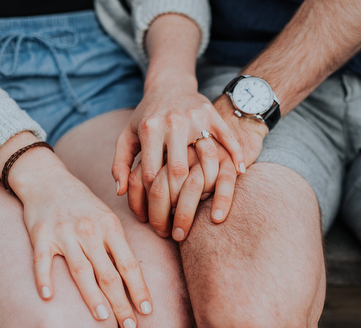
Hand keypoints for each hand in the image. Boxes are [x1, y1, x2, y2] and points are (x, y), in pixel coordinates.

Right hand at [5, 146, 151, 327]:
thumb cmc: (82, 204)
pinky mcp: (40, 235)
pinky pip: (42, 260)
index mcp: (110, 227)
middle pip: (108, 273)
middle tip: (131, 326)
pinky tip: (49, 298)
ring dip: (92, 296)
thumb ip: (117, 245)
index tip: (147, 310)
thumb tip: (134, 276)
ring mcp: (64, 233)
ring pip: (80, 270)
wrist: (48, 180)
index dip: (139, 288)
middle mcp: (90, 231)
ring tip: (103, 319)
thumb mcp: (106, 217)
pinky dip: (44, 279)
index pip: (128, 263)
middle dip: (121, 302)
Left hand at [126, 94, 267, 240]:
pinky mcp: (212, 114)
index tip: (160, 209)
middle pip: (179, 168)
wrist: (168, 84)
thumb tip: (120, 192)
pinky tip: (240, 171)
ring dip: (208, 180)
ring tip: (206, 196)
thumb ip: (120, 163)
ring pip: (204, 155)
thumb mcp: (128, 136)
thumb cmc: (146, 116)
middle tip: (182, 211)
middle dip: (180, 195)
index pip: (152, 171)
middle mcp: (172, 122)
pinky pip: (228, 137)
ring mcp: (195, 117)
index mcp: (149, 128)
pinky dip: (236, 154)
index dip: (155, 196)